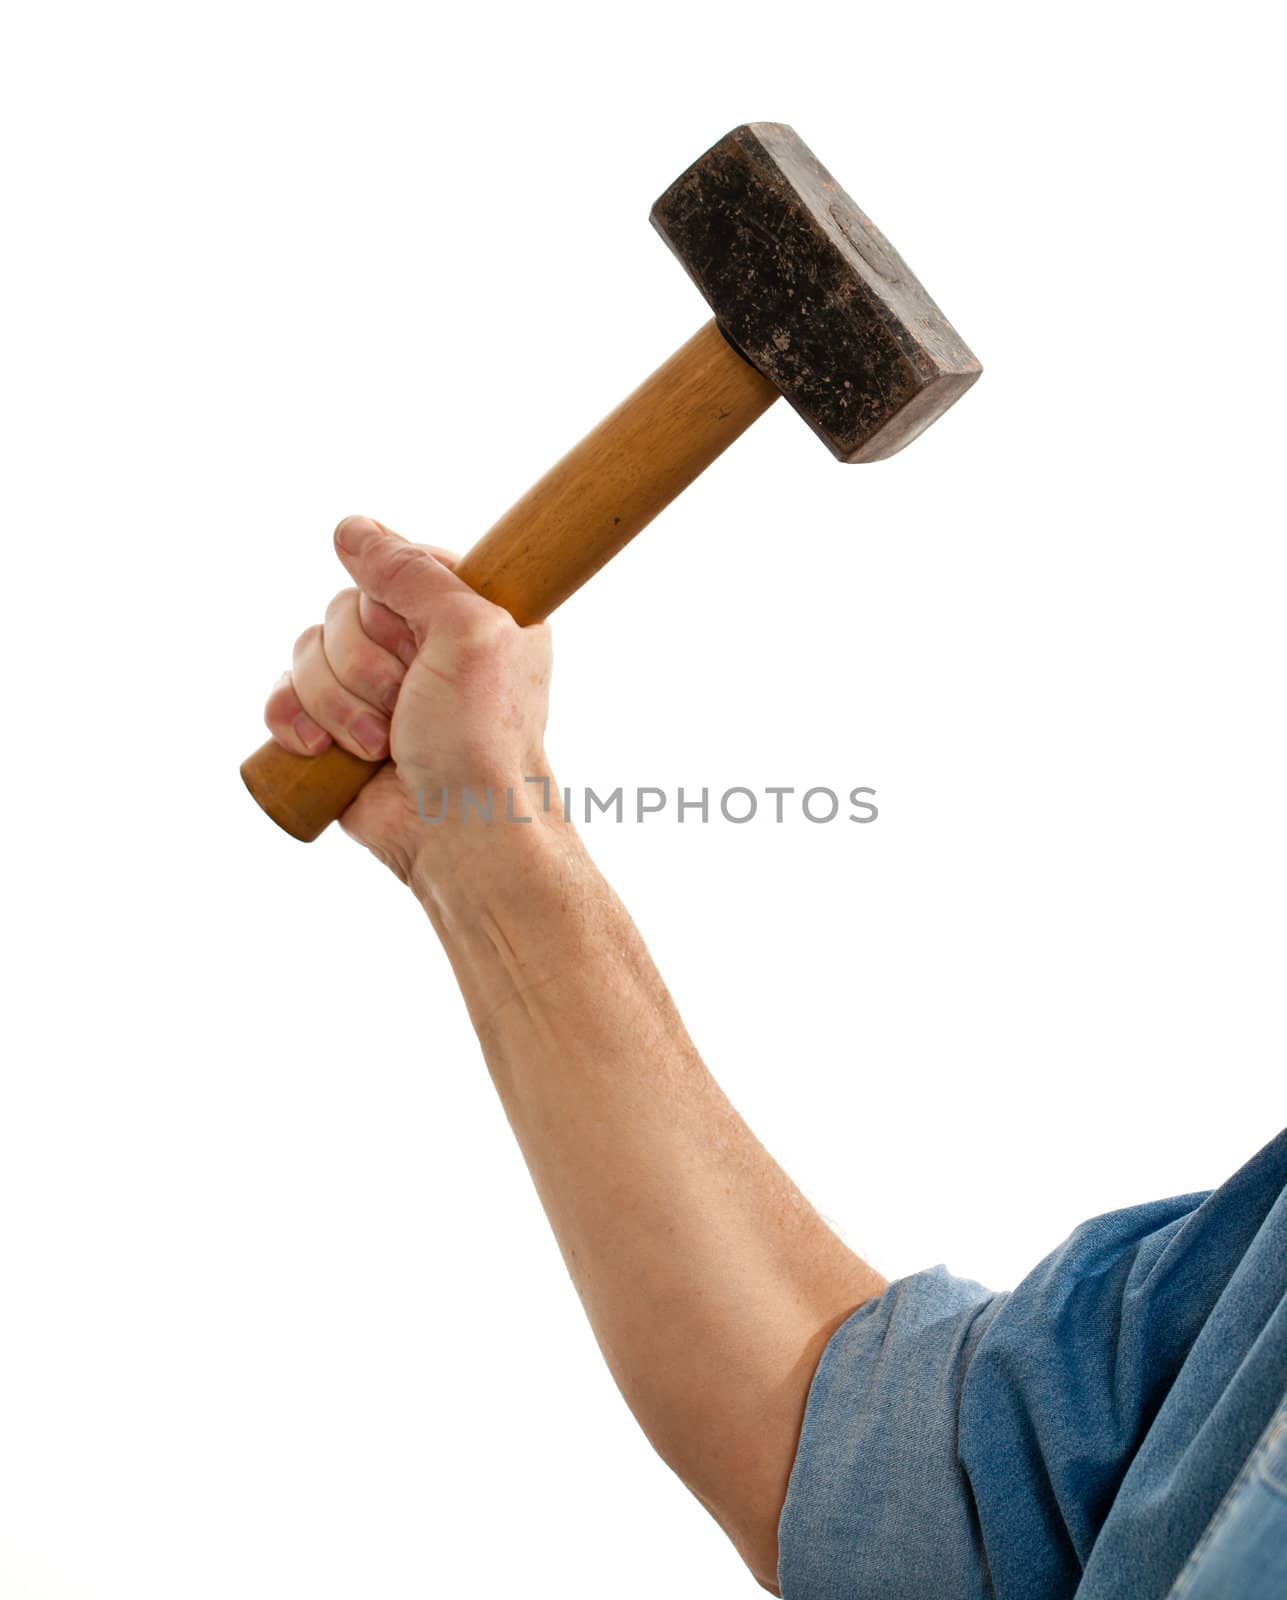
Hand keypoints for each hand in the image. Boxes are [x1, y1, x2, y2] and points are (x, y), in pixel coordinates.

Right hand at [263, 516, 553, 881]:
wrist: (456, 830)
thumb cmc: (479, 737)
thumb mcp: (467, 631)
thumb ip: (410, 571)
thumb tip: (349, 528)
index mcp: (467, 612)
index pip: (395, 568)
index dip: (392, 608)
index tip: (421, 645)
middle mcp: (420, 644)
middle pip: (342, 609)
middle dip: (362, 665)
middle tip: (403, 703)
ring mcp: (374, 688)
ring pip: (308, 652)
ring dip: (336, 702)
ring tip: (377, 744)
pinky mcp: (335, 728)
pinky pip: (284, 695)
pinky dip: (293, 719)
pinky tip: (319, 747)